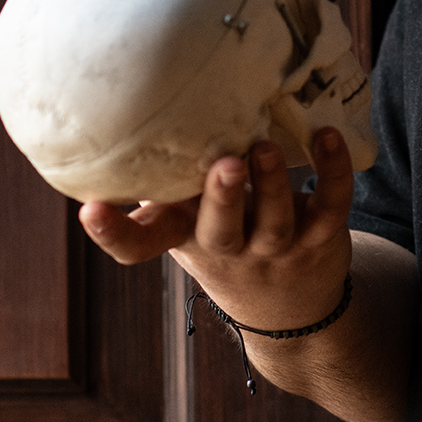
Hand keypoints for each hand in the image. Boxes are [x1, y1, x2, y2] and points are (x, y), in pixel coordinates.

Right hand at [79, 126, 354, 331]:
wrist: (290, 309)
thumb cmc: (225, 239)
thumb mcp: (188, 221)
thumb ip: (168, 181)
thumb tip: (122, 111)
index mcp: (185, 237)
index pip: (140, 248)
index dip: (113, 234)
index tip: (90, 209)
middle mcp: (229, 248)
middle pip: (221, 232)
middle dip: (221, 199)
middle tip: (223, 164)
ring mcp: (276, 248)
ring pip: (276, 221)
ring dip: (272, 184)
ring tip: (267, 147)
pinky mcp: (319, 236)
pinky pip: (330, 205)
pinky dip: (332, 171)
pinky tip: (327, 137)